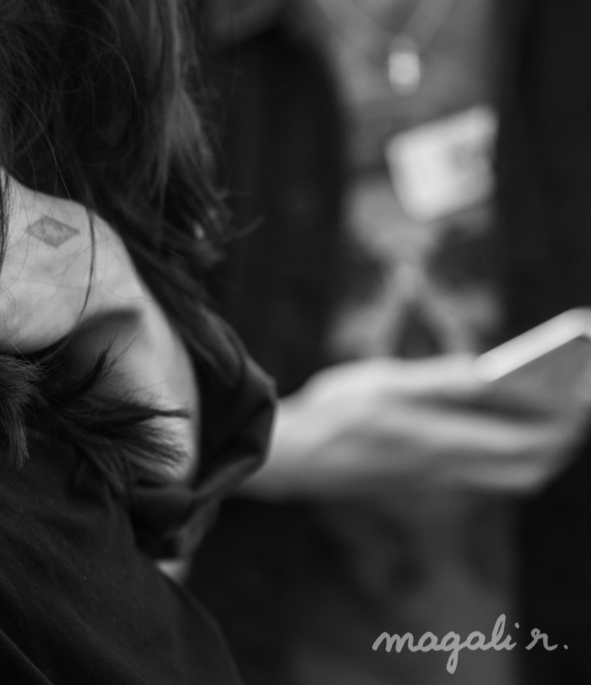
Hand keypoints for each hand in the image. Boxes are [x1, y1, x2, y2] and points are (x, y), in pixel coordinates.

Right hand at [244, 355, 590, 497]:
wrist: (293, 457)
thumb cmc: (332, 413)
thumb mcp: (381, 382)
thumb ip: (440, 380)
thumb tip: (492, 370)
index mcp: (437, 441)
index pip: (525, 438)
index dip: (561, 414)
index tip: (579, 384)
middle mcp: (448, 470)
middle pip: (532, 465)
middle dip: (565, 433)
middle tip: (578, 394)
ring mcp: (443, 482)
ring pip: (519, 477)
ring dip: (547, 447)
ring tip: (559, 410)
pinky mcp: (435, 484)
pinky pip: (498, 478)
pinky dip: (520, 453)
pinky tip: (517, 427)